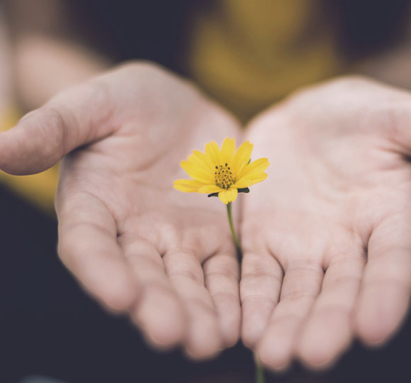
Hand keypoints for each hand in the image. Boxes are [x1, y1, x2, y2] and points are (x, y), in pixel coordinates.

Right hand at [0, 62, 241, 358]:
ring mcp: (176, 239)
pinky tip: (239, 321)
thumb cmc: (128, 102)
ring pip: (185, 282)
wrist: (179, 108)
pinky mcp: (213, 236)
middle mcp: (132, 233)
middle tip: (173, 335)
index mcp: (94, 205)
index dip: (101, 271)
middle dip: (156, 306)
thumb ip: (55, 127)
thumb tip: (1, 147)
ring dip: (197, 313)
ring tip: (209, 341)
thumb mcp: (94, 104)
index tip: (119, 297)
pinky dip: (230, 296)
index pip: (90, 245)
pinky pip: (222, 270)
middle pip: (142, 276)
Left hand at [239, 77, 410, 369]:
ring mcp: (304, 246)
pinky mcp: (265, 240)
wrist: (309, 116)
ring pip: (297, 293)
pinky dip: (252, 300)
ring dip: (286, 323)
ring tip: (274, 355)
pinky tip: (245, 328)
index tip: (375, 328)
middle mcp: (349, 244)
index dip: (387, 294)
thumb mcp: (406, 118)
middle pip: (341, 291)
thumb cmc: (365, 115)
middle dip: (328, 323)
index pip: (393, 263)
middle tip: (313, 356)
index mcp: (390, 218)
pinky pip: (258, 275)